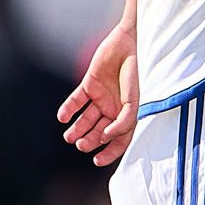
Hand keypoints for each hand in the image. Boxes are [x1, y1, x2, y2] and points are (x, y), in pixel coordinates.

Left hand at [57, 22, 138, 165]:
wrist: (133, 43)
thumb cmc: (141, 72)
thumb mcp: (137, 101)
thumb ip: (125, 121)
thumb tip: (106, 137)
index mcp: (130, 114)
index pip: (119, 139)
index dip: (110, 152)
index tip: (97, 160)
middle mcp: (115, 108)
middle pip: (99, 131)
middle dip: (90, 140)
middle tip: (81, 144)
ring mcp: (102, 96)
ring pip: (86, 119)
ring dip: (77, 129)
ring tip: (69, 136)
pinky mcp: (90, 84)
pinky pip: (76, 100)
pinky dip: (68, 109)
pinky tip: (63, 118)